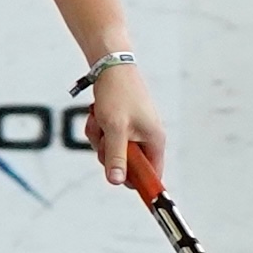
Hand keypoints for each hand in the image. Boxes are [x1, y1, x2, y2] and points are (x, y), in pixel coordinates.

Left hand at [84, 61, 163, 193]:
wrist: (111, 66)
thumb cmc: (117, 94)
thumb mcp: (115, 129)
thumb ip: (117, 157)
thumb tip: (117, 181)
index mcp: (154, 141)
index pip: (152, 174)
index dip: (139, 183)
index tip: (124, 186)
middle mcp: (147, 138)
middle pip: (127, 164)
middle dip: (109, 154)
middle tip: (104, 138)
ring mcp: (134, 131)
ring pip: (113, 151)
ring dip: (100, 139)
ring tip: (99, 121)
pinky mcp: (123, 124)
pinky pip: (107, 138)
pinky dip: (98, 130)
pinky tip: (97, 116)